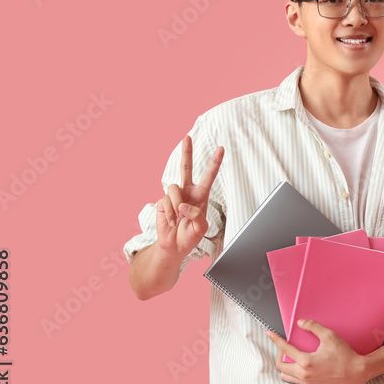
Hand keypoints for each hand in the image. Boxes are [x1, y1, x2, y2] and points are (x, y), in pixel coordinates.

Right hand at [155, 135, 224, 257]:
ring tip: (179, 218)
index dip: (215, 162)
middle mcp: (187, 192)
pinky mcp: (162, 202)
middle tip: (187, 137)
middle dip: (186, 152)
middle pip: (186, 168)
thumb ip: (197, 216)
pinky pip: (165, 201)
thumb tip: (183, 205)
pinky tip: (171, 222)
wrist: (174, 246)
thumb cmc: (190, 236)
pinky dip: (169, 214)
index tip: (221, 148)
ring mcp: (174, 196)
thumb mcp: (201, 228)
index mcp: (201, 195)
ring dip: (177, 204)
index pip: (209, 176)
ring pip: (174, 188)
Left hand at [266, 320, 366, 383]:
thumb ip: (313, 327)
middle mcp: (304, 373)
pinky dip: (291, 371)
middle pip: (280, 365)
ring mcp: (307, 381)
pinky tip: (298, 363)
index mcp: (306, 362)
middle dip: (279, 354)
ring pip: (285, 375)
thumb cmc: (344, 354)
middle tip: (285, 345)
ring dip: (284, 365)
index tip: (270, 334)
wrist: (356, 371)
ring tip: (290, 355)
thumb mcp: (330, 336)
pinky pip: (294, 379)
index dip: (276, 340)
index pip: (285, 349)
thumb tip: (301, 323)